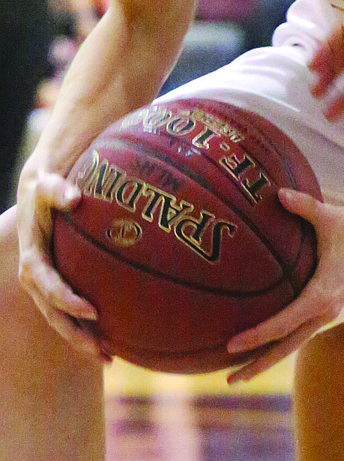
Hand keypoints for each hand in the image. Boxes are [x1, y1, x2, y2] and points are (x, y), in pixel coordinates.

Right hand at [15, 163, 104, 360]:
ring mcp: (45, 285)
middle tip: (103, 352)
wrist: (37, 190)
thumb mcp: (47, 184)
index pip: (49, 287)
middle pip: (54, 315)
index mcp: (32, 259)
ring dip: (82, 340)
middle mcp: (36, 278)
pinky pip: (70, 311)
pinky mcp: (57, 284)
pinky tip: (112, 340)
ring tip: (109, 358)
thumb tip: (74, 196)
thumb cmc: (47, 187)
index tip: (94, 311)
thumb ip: (57, 189)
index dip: (68, 301)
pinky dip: (87, 327)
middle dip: (76, 335)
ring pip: (62, 320)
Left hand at [223, 191, 343, 380]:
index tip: (232, 344)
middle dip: (258, 364)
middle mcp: (324, 311)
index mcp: (323, 294)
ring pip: (291, 345)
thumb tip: (277, 193)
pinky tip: (259, 348)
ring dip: (266, 360)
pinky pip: (297, 334)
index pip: (285, 322)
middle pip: (286, 347)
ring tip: (238, 375)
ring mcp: (325, 315)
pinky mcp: (324, 312)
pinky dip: (278, 343)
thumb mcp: (328, 215)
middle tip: (230, 379)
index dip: (258, 335)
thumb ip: (303, 205)